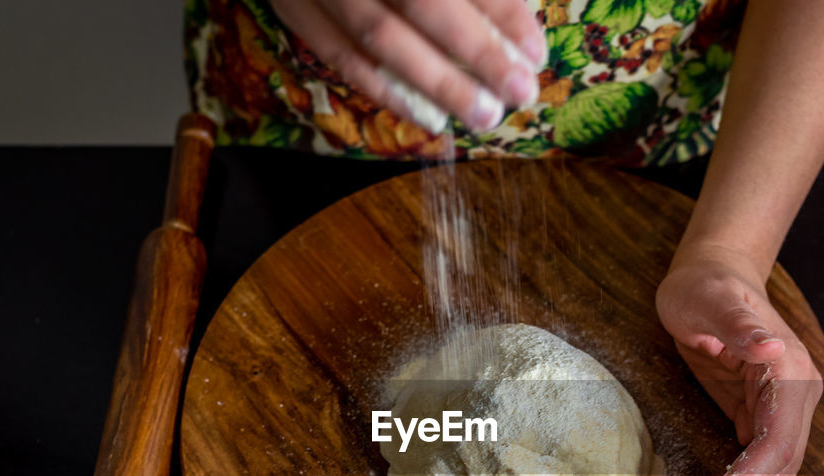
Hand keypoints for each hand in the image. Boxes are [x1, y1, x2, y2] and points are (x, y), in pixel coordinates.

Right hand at [272, 0, 543, 132]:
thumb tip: (515, 9)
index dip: (501, 11)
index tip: (533, 49)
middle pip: (423, 2)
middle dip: (478, 54)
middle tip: (519, 92)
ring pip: (380, 37)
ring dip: (437, 84)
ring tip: (483, 114)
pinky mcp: (290, 3)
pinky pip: (338, 55)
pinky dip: (384, 90)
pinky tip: (425, 115)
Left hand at [656, 244, 822, 475]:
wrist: (712, 277)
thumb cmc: (707, 287)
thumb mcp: (713, 300)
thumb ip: (742, 326)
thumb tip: (770, 347)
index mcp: (790, 374)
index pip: (775, 444)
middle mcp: (796, 401)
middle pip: (776, 474)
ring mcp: (783, 416)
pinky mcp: (763, 425)